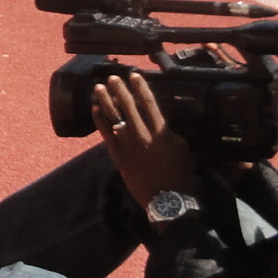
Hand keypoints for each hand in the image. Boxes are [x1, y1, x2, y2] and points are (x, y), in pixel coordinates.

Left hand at [91, 71, 195, 212]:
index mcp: (161, 132)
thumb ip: (171, 134)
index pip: (150, 104)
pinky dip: (100, 121)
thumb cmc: (179, 176)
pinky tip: (94, 110)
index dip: (141, 88)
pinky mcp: (119, 157)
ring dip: (106, 101)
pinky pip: (106, 135)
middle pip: (129, 107)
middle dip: (120, 90)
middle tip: (112, 77)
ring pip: (115, 118)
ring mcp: (129, 147)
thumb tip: (162, 124)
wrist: (167, 201)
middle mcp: (143, 136)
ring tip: (99, 88)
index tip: (134, 76)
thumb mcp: (182, 150)